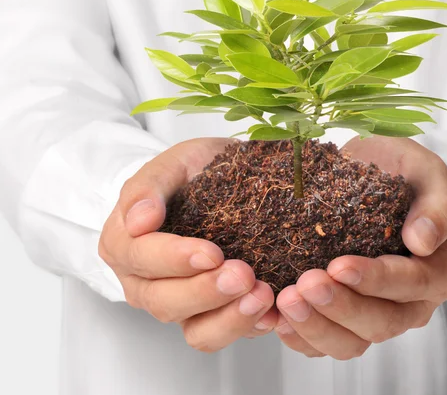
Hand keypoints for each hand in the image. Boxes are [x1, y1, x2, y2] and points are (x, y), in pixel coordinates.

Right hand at [99, 138, 277, 351]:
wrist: (217, 182)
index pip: (141, 259)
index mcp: (124, 243)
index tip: (212, 252)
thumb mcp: (173, 163)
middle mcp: (144, 282)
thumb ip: (150, 185)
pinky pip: (223, 334)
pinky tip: (271, 314)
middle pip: (165, 302)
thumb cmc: (190, 172)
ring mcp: (177, 303)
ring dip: (228, 318)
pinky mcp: (209, 315)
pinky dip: (247, 329)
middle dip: (206, 292)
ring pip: (194, 331)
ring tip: (262, 296)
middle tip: (243, 274)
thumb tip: (138, 221)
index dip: (174, 260)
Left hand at [274, 136, 446, 358]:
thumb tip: (423, 242)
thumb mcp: (425, 172)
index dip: (375, 281)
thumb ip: (436, 204)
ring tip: (286, 301)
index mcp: (441, 271)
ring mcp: (379, 315)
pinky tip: (278, 318)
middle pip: (382, 322)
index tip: (339, 265)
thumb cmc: (400, 170)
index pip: (412, 284)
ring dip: (317, 327)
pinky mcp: (346, 321)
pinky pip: (325, 343)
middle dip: (341, 307)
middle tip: (305, 284)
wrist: (368, 172)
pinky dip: (301, 336)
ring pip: (352, 342)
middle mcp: (413, 302)